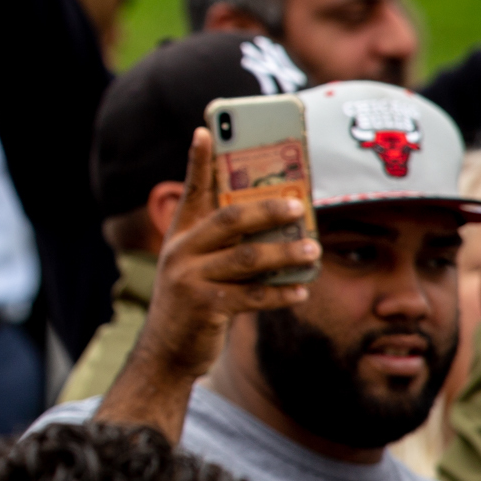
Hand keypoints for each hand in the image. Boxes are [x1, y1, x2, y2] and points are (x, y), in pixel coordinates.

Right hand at [127, 129, 314, 385]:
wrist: (166, 350)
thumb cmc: (193, 301)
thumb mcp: (198, 266)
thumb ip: (225, 245)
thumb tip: (282, 227)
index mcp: (181, 234)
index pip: (192, 189)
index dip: (198, 160)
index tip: (206, 130)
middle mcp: (181, 251)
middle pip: (228, 220)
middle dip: (266, 210)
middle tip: (300, 206)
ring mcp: (189, 278)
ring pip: (246, 258)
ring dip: (285, 254)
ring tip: (314, 251)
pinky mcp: (203, 307)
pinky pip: (251, 296)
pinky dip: (279, 293)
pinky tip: (301, 291)